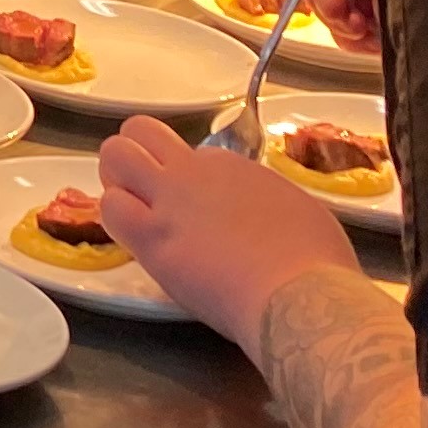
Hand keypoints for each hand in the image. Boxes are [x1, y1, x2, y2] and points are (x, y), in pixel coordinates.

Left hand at [96, 114, 362, 352]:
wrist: (299, 296)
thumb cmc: (316, 264)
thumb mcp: (299, 211)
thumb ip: (267, 202)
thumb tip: (264, 213)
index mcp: (232, 166)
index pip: (188, 153)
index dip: (185, 174)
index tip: (193, 203)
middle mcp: (194, 172)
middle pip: (140, 131)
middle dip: (135, 152)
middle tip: (144, 190)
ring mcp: (169, 202)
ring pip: (114, 156)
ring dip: (116, 179)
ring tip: (131, 210)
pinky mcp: (153, 240)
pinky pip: (110, 209)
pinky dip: (114, 218)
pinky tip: (133, 239)